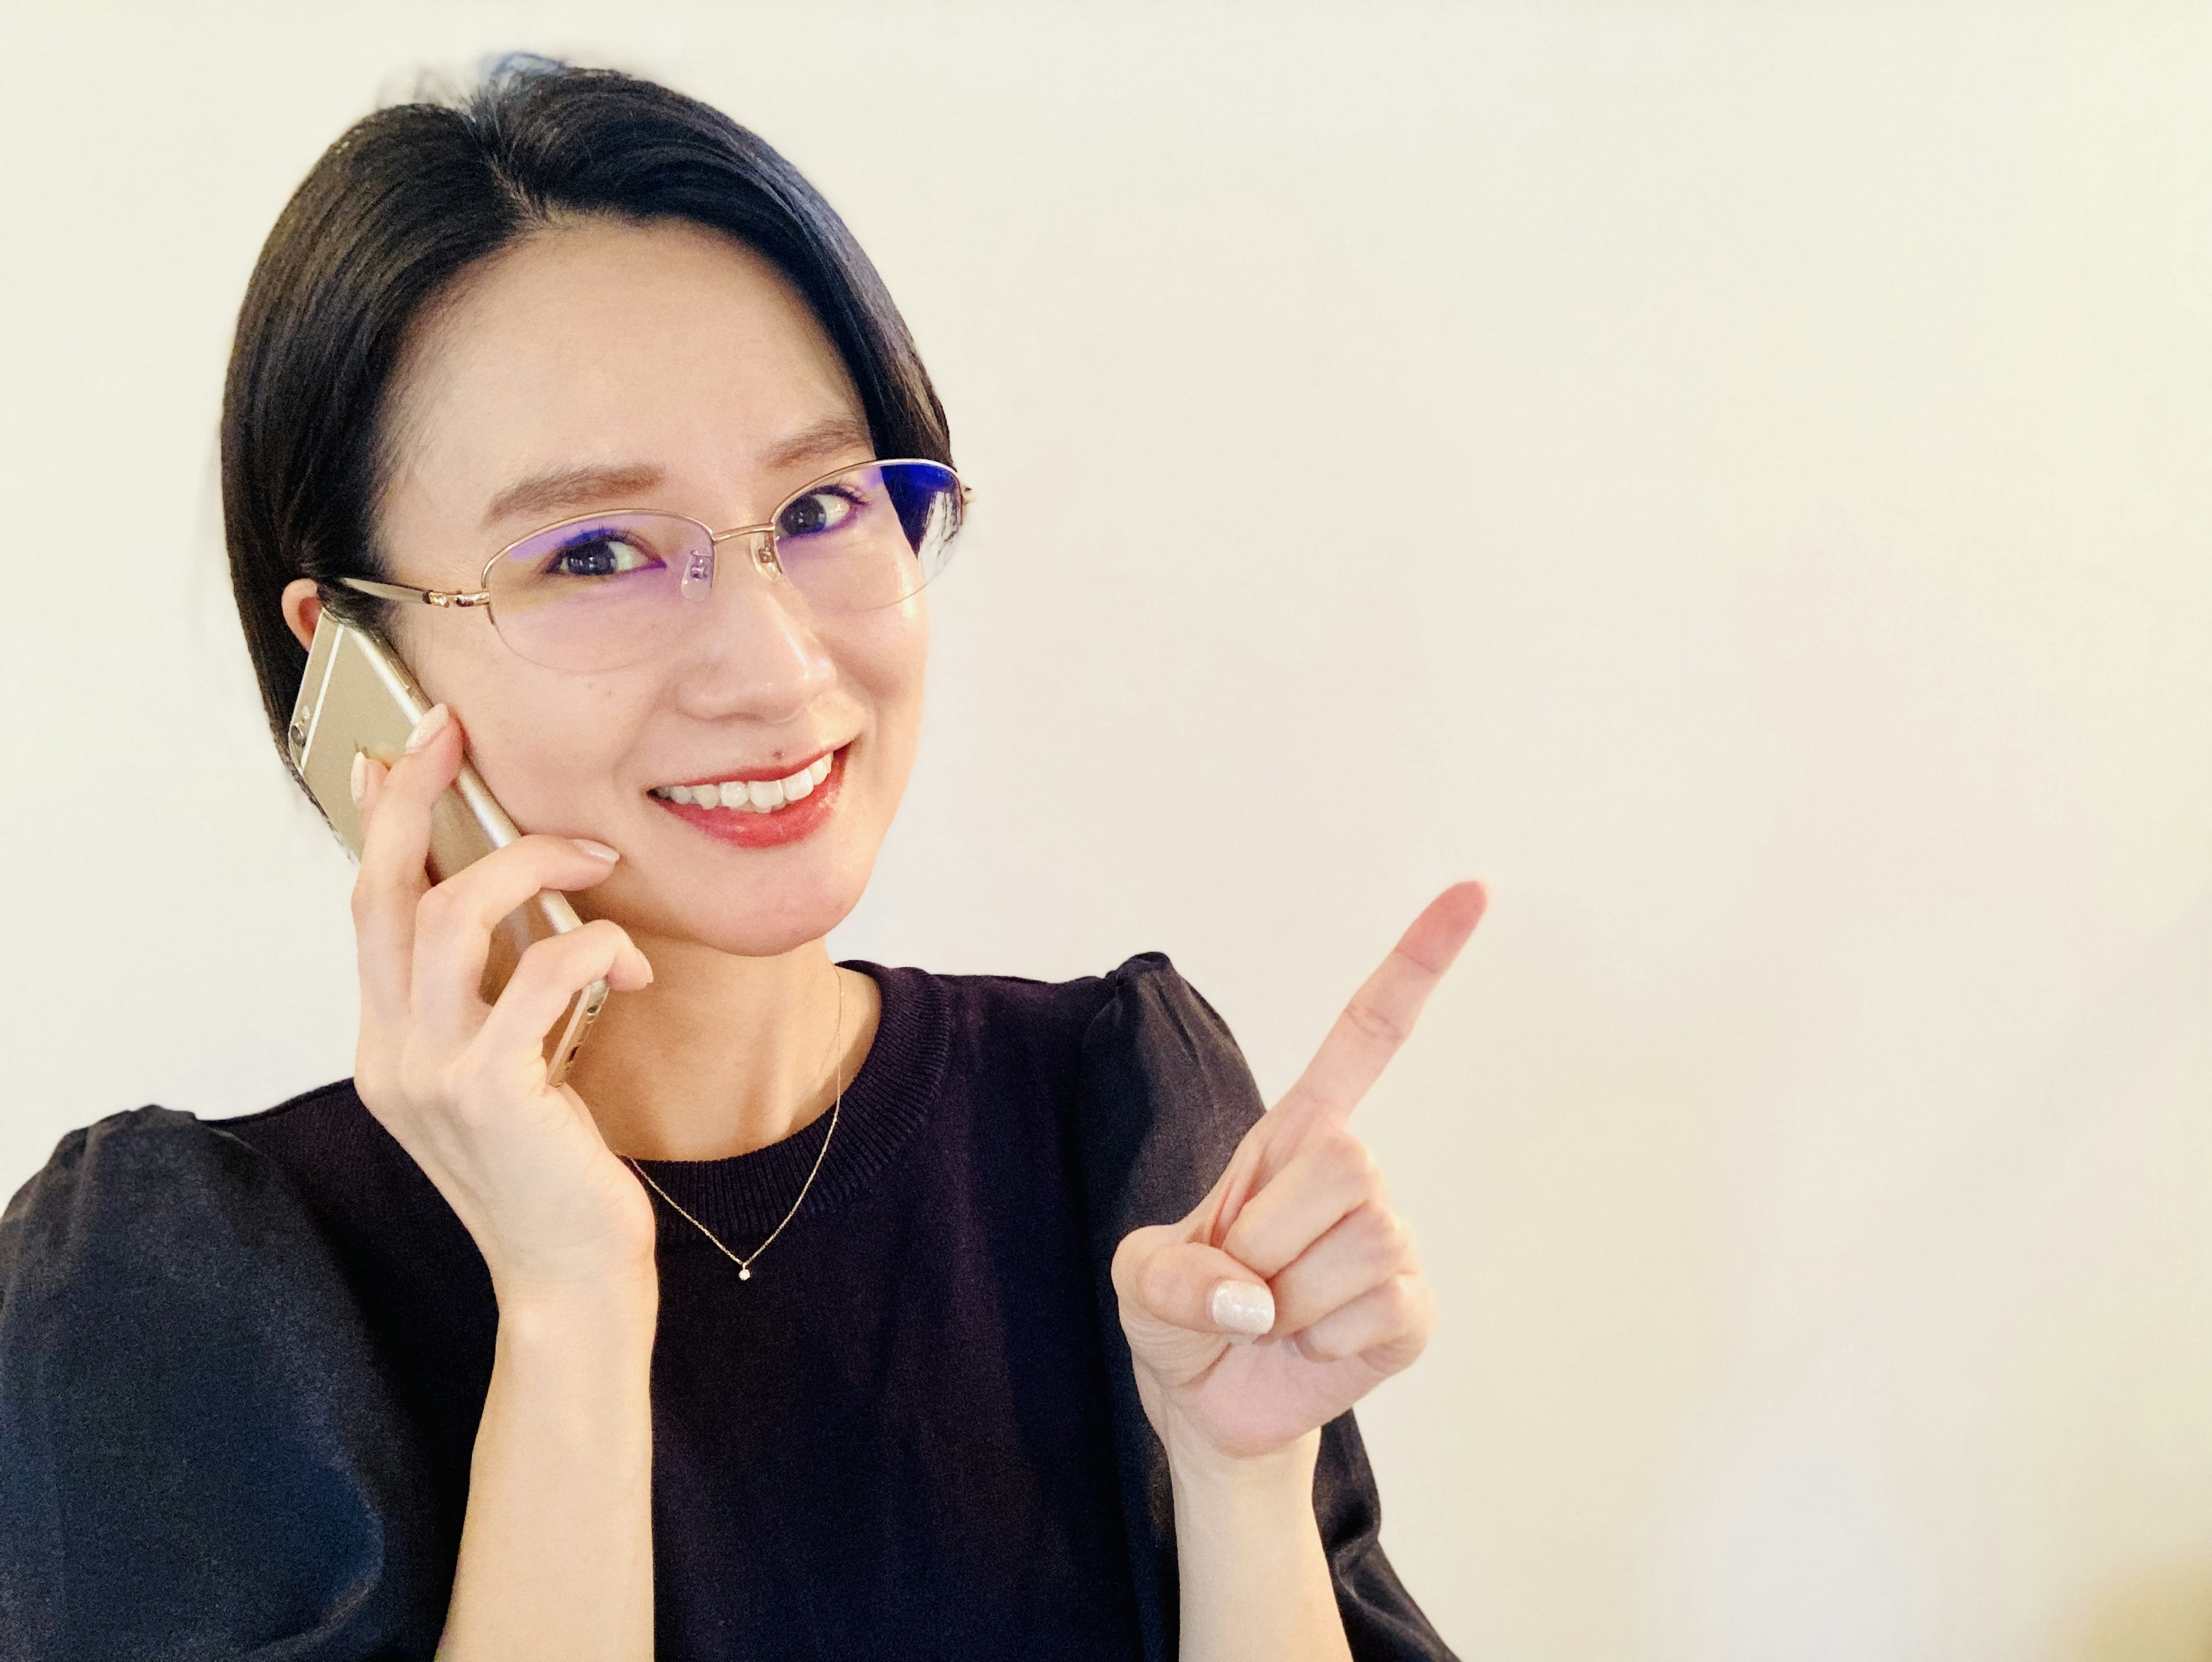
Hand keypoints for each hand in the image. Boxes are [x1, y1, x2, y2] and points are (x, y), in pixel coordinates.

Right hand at [350, 704, 656, 1303]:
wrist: (571, 1277)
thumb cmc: (555, 1167)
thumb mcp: (512, 1067)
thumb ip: (497, 993)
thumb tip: (522, 897)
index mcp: (389, 1044)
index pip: (369, 910)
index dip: (380, 823)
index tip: (397, 750)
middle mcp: (392, 1054)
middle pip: (382, 895)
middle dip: (414, 799)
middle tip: (452, 731)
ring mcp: (431, 1076)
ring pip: (451, 918)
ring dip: (531, 866)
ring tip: (595, 859)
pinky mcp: (490, 1093)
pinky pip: (534, 977)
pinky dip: (588, 946)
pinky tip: (627, 965)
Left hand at [1112, 883, 1485, 1468]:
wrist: (1210, 1405)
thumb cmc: (1181, 1317)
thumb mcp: (1137, 1284)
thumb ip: (1173, 1279)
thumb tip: (1253, 1301)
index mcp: (1291, 1135)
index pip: (1366, 1035)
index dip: (1418, 963)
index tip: (1475, 892)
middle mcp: (1353, 1173)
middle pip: (1348, 1160)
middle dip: (1272, 1232)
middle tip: (1244, 1275)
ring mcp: (1391, 1239)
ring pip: (1365, 1241)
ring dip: (1294, 1297)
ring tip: (1273, 1314)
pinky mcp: (1413, 1310)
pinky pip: (1380, 1310)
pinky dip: (1325, 1344)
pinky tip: (1310, 1348)